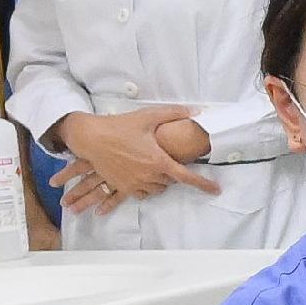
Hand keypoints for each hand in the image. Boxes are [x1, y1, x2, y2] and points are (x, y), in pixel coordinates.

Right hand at [51, 106, 218, 207]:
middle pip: (170, 181)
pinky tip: (142, 177)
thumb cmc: (119, 126)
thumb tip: (197, 110)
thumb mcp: (148, 116)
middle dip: (172, 173)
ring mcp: (133, 183)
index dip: (203, 184)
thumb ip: (174, 113)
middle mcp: (148, 175)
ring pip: (156, 190)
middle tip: (167, 160)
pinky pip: (140, 194)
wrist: (90, 137)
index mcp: (158, 161)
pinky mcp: (121, 186)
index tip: (216, 189)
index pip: (186, 177)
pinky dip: (145, 188)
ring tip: (154, 168)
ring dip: (160, 182)